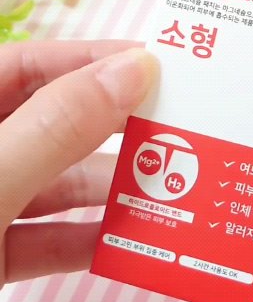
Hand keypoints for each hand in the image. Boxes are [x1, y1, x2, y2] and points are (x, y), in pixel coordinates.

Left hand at [0, 40, 156, 286]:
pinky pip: (42, 241)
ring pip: (49, 185)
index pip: (26, 65)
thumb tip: (131, 71)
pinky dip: (83, 241)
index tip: (155, 64)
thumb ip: (55, 127)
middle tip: (177, 127)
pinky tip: (127, 242)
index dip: (90, 59)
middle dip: (109, 128)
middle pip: (47, 124)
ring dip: (106, 191)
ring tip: (168, 188)